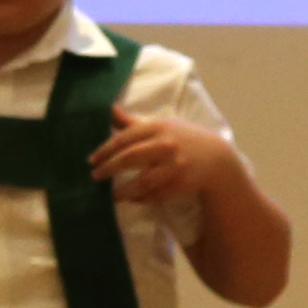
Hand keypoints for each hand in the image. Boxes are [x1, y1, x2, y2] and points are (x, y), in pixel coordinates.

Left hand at [89, 109, 234, 204]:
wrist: (215, 158)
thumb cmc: (182, 139)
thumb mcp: (160, 126)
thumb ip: (132, 122)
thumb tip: (108, 108)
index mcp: (158, 128)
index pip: (125, 138)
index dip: (106, 150)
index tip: (92, 159)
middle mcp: (165, 145)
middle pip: (130, 158)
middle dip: (109, 168)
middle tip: (95, 175)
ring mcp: (174, 166)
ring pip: (143, 181)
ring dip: (124, 190)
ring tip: (111, 196)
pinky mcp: (181, 184)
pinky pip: (156, 195)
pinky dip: (142, 198)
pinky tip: (131, 199)